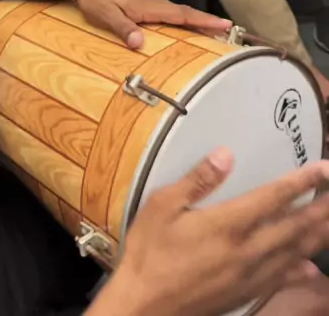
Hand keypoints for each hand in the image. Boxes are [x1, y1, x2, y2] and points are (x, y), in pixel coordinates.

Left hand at [71, 0, 230, 48]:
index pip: (182, 15)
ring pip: (178, 12)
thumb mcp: (106, 15)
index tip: (225, 24)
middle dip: (207, 22)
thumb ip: (123, 28)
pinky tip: (185, 26)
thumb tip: (140, 44)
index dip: (203, 21)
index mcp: (149, 5)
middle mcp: (154, 1)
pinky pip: (170, 12)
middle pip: (186, 13)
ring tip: (213, 32)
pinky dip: (183, 19)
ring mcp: (150, 1)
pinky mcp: (145, 2)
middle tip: (228, 33)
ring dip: (196, 21)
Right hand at [92, 149, 328, 315]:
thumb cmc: (148, 252)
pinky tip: (310, 268)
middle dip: (321, 208)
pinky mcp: (243, 295)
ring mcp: (248, 277)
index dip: (302, 181)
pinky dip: (299, 270)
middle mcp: (246, 251)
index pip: (274, 198)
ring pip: (293, 254)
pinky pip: (280, 280)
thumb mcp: (162, 206)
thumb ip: (197, 180)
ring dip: (317, 235)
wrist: (143, 307)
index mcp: (227, 225)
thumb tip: (226, 153)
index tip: (325, 168)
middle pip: (294, 227)